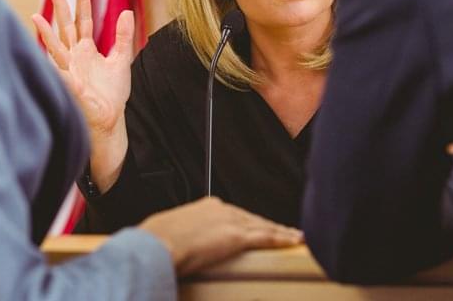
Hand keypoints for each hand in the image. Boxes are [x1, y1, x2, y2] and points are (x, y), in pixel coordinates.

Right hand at [32, 0, 132, 189]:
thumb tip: (127, 11)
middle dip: (61, 7)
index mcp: (86, 49)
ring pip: (56, 46)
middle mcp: (74, 56)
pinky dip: (52, 61)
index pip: (83, 20)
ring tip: (35, 16)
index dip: (82, 2)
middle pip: (66, 27)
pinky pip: (58, 71)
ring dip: (46, 32)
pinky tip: (42, 47)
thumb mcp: (122, 59)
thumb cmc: (112, 92)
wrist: (110, 119)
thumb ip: (123, 36)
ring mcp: (69, 69)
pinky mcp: (69, 84)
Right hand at [139, 197, 303, 275]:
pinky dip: (283, 238)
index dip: (250, 223)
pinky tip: (295, 240)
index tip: (257, 227)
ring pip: (263, 226)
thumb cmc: (157, 240)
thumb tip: (181, 246)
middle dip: (269, 226)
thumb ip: (184, 235)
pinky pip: (267, 237)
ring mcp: (231, 221)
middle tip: (285, 232)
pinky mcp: (237, 236)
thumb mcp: (171, 231)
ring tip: (295, 236)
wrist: (157, 243)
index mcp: (206, 206)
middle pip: (253, 219)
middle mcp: (221, 209)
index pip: (235, 215)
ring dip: (281, 232)